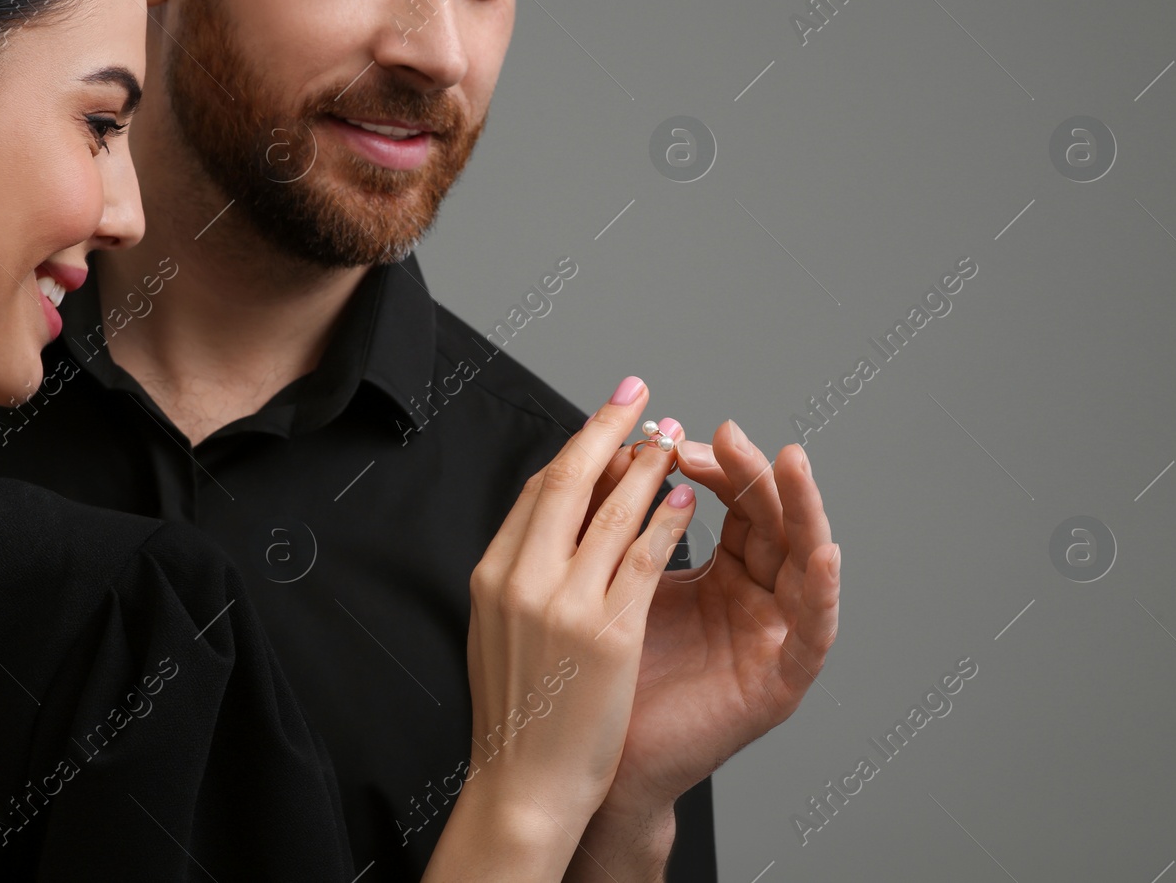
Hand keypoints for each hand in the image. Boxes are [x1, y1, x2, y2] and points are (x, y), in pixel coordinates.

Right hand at [423, 377, 694, 881]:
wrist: (524, 780)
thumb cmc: (518, 707)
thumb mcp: (499, 625)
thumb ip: (524, 570)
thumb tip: (555, 514)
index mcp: (493, 574)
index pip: (538, 491)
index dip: (577, 447)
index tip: (605, 419)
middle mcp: (522, 579)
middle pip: (570, 483)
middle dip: (608, 431)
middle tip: (637, 395)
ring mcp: (564, 605)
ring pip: (612, 513)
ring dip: (647, 467)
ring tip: (672, 439)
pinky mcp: (607, 633)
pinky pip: (643, 559)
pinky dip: (665, 521)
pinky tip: (683, 499)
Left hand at [570, 421, 839, 877]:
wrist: (589, 762)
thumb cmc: (603, 677)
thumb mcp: (619, 584)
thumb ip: (630, 527)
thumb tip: (621, 449)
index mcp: (722, 574)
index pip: (733, 503)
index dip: (716, 465)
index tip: (679, 434)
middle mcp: (756, 600)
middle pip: (773, 522)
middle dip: (754, 473)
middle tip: (729, 434)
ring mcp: (772, 640)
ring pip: (804, 562)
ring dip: (803, 509)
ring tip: (792, 464)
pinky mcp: (780, 683)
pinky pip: (814, 633)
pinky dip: (823, 592)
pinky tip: (822, 555)